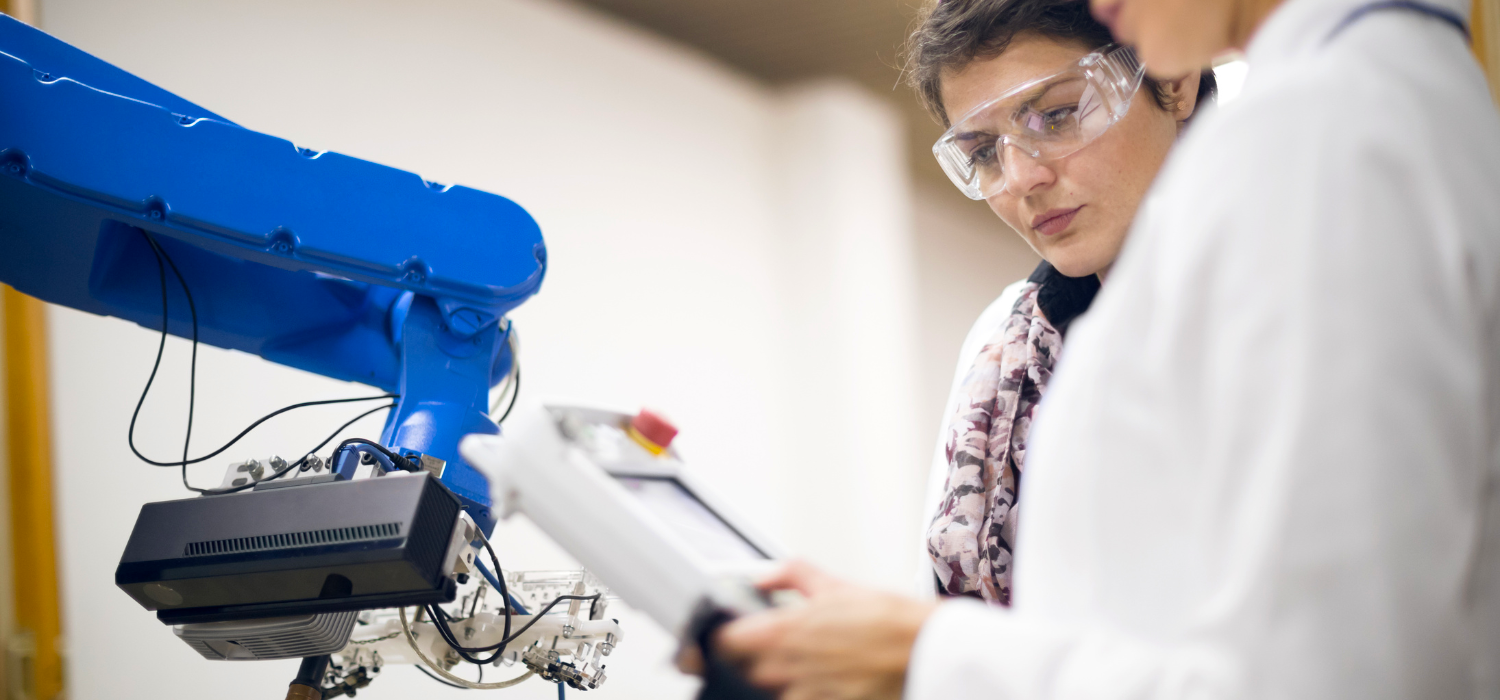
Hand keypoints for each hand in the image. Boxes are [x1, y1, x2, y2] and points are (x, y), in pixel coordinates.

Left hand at [712, 561, 936, 699]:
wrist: (923, 651)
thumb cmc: (887, 620)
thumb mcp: (835, 584)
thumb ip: (791, 574)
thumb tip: (764, 576)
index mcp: (785, 631)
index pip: (727, 642)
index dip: (724, 637)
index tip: (729, 633)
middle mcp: (789, 667)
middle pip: (743, 670)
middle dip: (749, 659)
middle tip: (767, 646)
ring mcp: (806, 693)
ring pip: (767, 691)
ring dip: (775, 679)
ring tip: (798, 665)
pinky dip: (799, 692)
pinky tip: (816, 681)